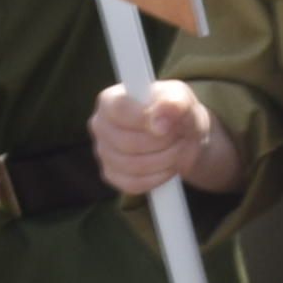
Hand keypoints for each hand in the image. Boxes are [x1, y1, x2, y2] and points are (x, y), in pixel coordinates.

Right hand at [91, 77, 236, 200]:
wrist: (182, 135)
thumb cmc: (177, 111)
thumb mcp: (181, 99)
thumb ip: (173, 103)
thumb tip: (158, 120)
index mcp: (110, 100)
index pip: (120, 111)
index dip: (145, 120)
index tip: (168, 126)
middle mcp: (100, 125)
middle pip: (127, 143)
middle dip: (162, 144)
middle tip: (180, 138)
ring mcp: (103, 152)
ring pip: (132, 166)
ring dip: (164, 161)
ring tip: (177, 150)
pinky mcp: (111, 175)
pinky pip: (133, 184)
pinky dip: (157, 178)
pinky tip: (168, 167)